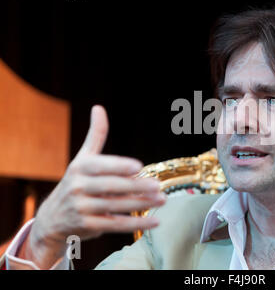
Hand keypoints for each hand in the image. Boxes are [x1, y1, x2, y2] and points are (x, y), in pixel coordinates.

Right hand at [18, 105, 165, 268]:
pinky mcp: (89, 227)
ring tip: (162, 200)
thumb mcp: (82, 158)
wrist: (52, 218)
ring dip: (141, 204)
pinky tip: (155, 221)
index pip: (101, 166)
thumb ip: (95, 135)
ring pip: (115, 206)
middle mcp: (78, 188)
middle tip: (157, 185)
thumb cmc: (76, 182)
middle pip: (111, 187)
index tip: (138, 166)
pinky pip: (116, 225)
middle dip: (135, 186)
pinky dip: (136, 223)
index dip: (119, 166)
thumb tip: (99, 107)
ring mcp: (82, 208)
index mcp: (80, 168)